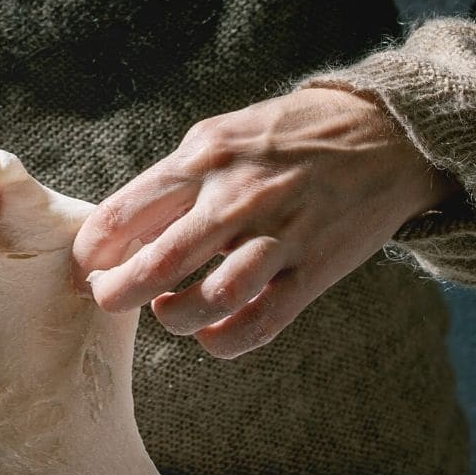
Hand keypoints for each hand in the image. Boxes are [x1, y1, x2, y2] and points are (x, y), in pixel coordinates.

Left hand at [73, 88, 458, 357]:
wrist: (388, 133)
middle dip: (117, 293)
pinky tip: (209, 334)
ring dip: (174, 317)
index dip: (92, 251)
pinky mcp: (313, 270)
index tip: (87, 266)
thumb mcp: (220, 135)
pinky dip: (224, 341)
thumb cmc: (286, 138)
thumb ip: (173, 182)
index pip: (123, 214)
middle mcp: (237, 198)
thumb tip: (121, 231)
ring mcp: (279, 237)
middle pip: (158, 263)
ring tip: (166, 309)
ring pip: (210, 299)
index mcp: (203, 159)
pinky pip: (260, 323)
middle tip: (107, 298)